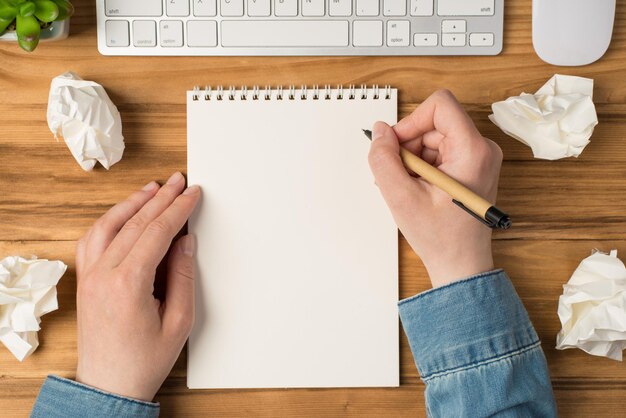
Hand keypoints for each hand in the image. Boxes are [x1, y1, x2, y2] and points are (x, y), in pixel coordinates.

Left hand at [75, 172, 200, 400]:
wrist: (110, 386)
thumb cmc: (144, 360)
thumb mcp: (179, 321)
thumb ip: (183, 276)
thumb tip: (186, 242)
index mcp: (128, 284)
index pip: (157, 232)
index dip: (178, 209)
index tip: (193, 193)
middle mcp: (103, 275)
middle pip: (135, 223)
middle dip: (160, 198)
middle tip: (178, 180)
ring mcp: (89, 277)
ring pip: (108, 225)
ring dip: (132, 203)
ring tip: (152, 187)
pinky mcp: (85, 281)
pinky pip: (92, 240)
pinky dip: (109, 220)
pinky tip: (123, 212)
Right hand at [368, 90, 502, 287]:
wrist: (460, 264)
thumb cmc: (441, 238)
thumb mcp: (401, 197)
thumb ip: (384, 159)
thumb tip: (379, 131)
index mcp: (473, 151)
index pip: (440, 104)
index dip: (411, 121)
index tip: (398, 147)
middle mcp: (482, 149)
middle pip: (434, 123)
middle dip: (410, 146)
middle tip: (400, 177)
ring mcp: (478, 157)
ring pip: (433, 137)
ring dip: (413, 159)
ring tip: (408, 188)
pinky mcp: (471, 166)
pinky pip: (439, 151)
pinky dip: (421, 167)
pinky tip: (416, 190)